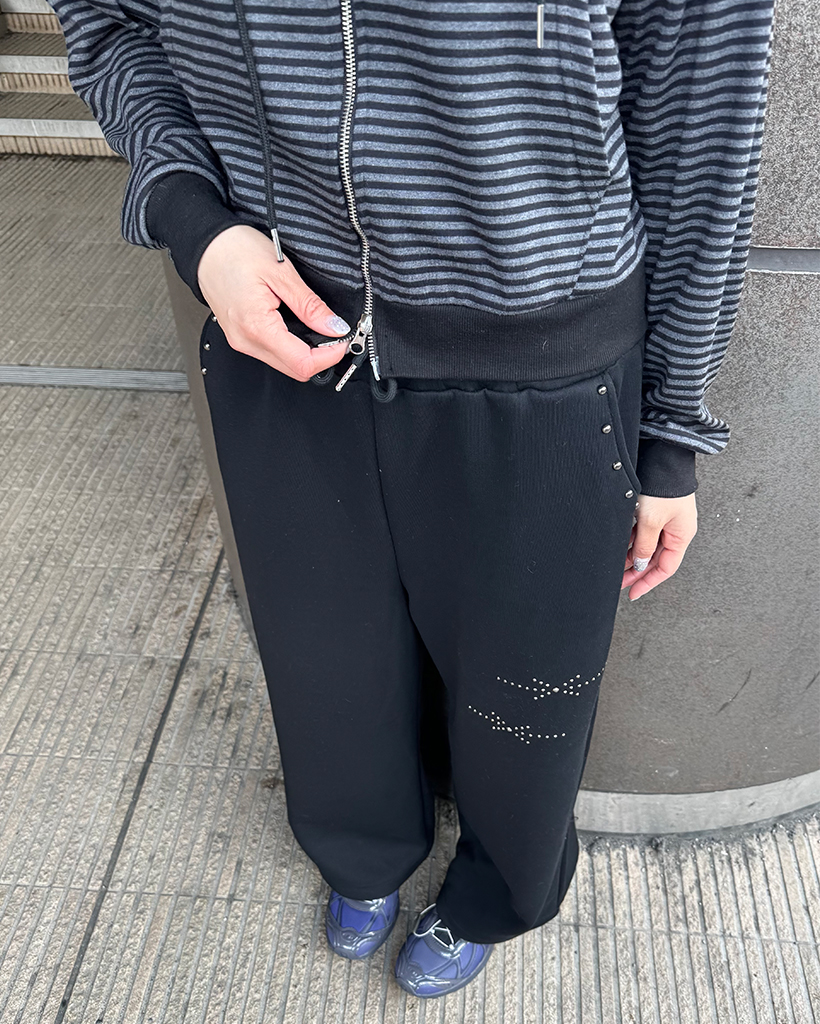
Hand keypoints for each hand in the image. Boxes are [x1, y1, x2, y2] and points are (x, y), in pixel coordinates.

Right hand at [197, 224, 351, 381]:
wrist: (205, 246)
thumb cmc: (235, 251)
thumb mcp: (281, 273)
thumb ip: (310, 305)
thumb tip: (334, 326)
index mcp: (257, 327)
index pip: (302, 363)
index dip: (329, 356)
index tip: (342, 339)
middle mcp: (247, 342)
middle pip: (295, 370)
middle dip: (321, 356)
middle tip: (334, 333)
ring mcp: (242, 342)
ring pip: (285, 364)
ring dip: (306, 352)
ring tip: (317, 327)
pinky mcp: (241, 338)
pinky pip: (272, 353)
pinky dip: (291, 345)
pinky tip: (297, 326)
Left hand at [621, 492, 697, 600]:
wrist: (662, 457)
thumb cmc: (663, 486)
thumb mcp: (651, 521)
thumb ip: (645, 546)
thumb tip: (641, 565)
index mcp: (681, 535)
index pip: (666, 568)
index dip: (648, 582)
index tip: (632, 593)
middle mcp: (675, 529)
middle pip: (655, 559)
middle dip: (636, 572)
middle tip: (618, 582)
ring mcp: (665, 520)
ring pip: (647, 546)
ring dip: (632, 557)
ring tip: (614, 566)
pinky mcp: (654, 510)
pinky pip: (642, 532)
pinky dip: (631, 541)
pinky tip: (618, 547)